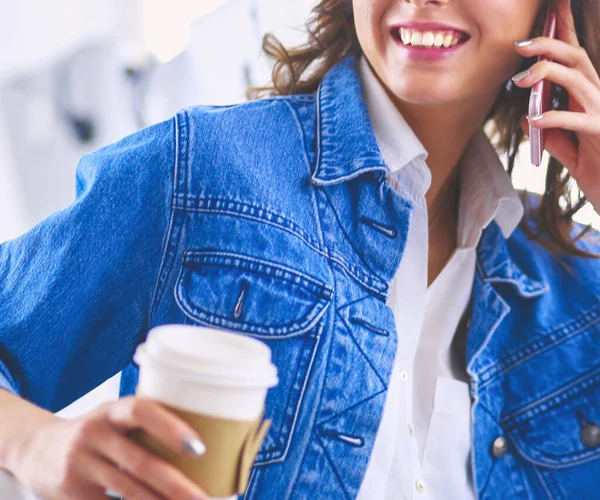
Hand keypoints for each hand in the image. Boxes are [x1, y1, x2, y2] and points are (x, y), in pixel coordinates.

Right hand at [11, 396, 207, 499]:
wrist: (36, 449)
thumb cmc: (96, 432)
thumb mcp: (114, 417)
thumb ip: (146, 425)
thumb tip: (201, 448)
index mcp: (111, 410)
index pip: (141, 411)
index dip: (171, 428)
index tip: (199, 448)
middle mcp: (92, 434)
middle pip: (139, 462)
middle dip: (175, 484)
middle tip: (204, 497)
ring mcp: (78, 465)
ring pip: (126, 491)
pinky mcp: (70, 493)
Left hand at [512, 0, 599, 210]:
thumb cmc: (599, 173)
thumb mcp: (570, 153)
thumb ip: (551, 135)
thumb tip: (528, 120)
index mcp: (589, 97)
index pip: (575, 57)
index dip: (564, 29)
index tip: (554, 5)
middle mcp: (598, 98)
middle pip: (576, 57)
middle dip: (548, 44)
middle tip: (518, 45)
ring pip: (578, 78)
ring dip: (547, 73)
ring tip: (519, 80)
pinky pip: (576, 120)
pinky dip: (553, 117)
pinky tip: (533, 120)